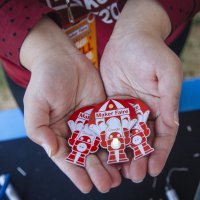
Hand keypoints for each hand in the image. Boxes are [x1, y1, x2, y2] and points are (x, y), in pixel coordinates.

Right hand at [20, 17, 120, 192]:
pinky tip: (126, 151)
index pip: (67, 157)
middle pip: (87, 155)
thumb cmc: (46, 78)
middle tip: (108, 183)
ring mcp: (91, 121)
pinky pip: (111, 128)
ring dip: (110, 161)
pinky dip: (118, 140)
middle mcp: (75, 130)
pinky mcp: (103, 112)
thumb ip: (38, 128)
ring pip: (101, 145)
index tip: (87, 186)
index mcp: (57, 132)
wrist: (63, 58)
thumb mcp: (36, 103)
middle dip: (97, 170)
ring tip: (119, 174)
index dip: (76, 173)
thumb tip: (51, 150)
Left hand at [100, 0, 182, 181]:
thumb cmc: (150, 51)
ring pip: (126, 135)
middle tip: (134, 174)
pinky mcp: (111, 103)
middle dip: (139, 157)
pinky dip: (108, 137)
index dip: (159, 153)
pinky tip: (103, 148)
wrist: (128, 38)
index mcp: (160, 105)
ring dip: (123, 152)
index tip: (153, 169)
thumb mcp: (167, 72)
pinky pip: (110, 123)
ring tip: (118, 168)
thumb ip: (170, 98)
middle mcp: (143, 110)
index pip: (162, 135)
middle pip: (143, 139)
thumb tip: (172, 124)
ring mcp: (126, 108)